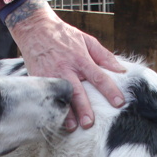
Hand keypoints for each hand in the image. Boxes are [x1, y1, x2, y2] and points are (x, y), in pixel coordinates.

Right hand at [4, 0, 124, 130]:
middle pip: (77, 91)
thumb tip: (122, 70)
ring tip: (72, 127)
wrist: (35, 28)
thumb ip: (104, 56)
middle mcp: (66, 69)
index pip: (98, 77)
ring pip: (60, 97)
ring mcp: (51, 75)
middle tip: (89, 123)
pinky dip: (51, 108)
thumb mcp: (87, 40)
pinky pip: (46, 96)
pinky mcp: (38, 79)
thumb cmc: (64, 35)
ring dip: (66, 113)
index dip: (109, 90)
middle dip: (83, 108)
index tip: (119, 103)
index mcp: (81, 59)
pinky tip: (55, 119)